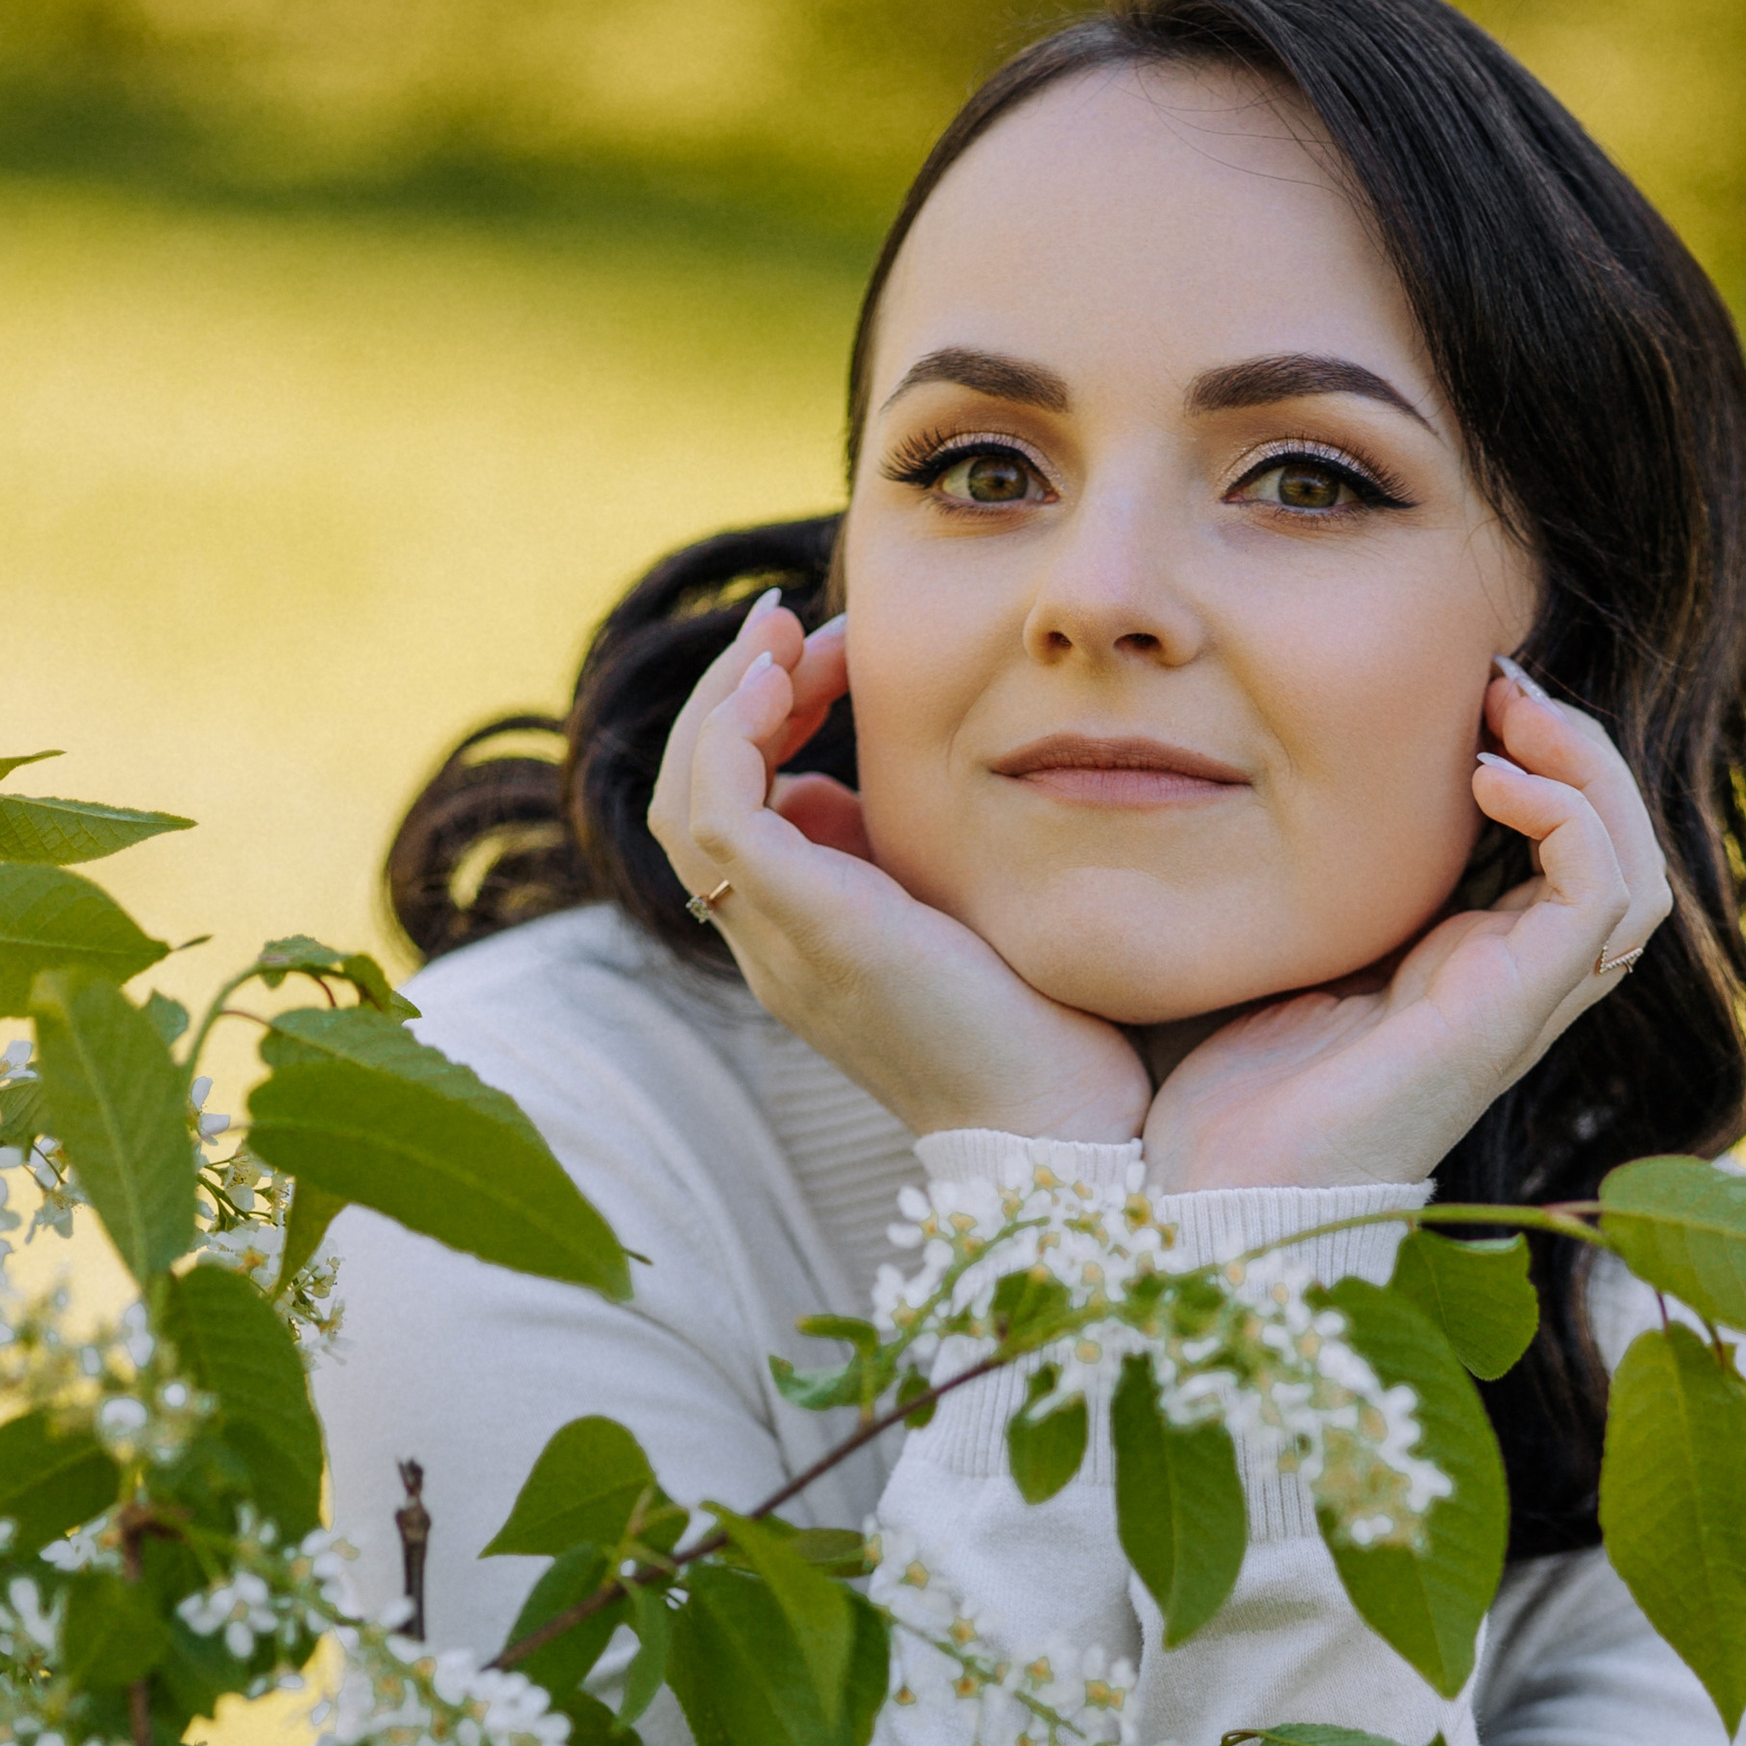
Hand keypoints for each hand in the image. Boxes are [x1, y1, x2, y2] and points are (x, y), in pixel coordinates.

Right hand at [647, 595, 1148, 1146]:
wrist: (1059, 1122)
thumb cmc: (1040, 1027)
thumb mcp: (960, 914)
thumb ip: (908, 856)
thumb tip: (864, 779)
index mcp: (804, 939)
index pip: (732, 815)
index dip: (760, 721)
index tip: (826, 654)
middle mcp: (772, 944)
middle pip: (690, 799)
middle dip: (732, 695)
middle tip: (791, 622)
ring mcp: (781, 940)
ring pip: (687, 799)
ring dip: (726, 698)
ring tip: (784, 633)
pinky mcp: (812, 926)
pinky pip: (720, 813)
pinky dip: (734, 733)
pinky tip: (784, 676)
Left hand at [1140, 664, 1671, 1192]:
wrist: (1214, 1194)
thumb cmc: (1224, 1094)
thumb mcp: (1275, 952)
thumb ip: (1306, 885)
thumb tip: (1261, 778)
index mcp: (1463, 972)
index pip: (1562, 858)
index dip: (1543, 762)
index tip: (1472, 692)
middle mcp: (1508, 989)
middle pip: (1621, 857)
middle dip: (1578, 750)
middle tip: (1500, 684)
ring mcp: (1515, 1005)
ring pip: (1634, 873)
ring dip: (1590, 771)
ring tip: (1512, 713)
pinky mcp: (1505, 1015)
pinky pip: (1600, 897)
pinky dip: (1569, 818)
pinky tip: (1487, 781)